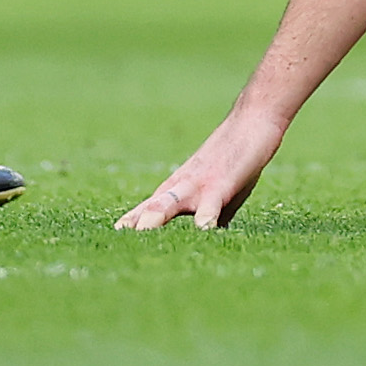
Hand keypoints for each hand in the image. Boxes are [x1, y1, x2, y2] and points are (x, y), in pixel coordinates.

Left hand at [116, 109, 286, 230]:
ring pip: (166, 205)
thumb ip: (213, 214)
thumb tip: (211, 236)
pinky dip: (203, 222)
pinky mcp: (219, 185)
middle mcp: (180, 186)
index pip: (146, 208)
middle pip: (149, 208)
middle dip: (134, 226)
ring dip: (151, 221)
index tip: (112, 240)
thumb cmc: (238, 158)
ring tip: (139, 236)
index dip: (131, 223)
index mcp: (178, 188)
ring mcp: (197, 185)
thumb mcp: (223, 192)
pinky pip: (208, 208)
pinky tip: (201, 233)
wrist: (253, 120)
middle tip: (115, 245)